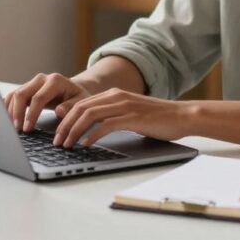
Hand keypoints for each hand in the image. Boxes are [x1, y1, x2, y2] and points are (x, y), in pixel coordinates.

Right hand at [4, 73, 93, 132]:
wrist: (74, 89)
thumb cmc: (77, 97)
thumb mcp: (80, 102)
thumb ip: (70, 106)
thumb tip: (59, 111)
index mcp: (55, 81)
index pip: (38, 98)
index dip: (31, 114)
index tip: (27, 128)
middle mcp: (41, 79)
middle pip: (22, 94)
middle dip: (17, 113)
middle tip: (17, 130)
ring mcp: (32, 82)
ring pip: (15, 94)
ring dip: (11, 111)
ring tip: (13, 127)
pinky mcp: (27, 88)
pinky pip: (13, 96)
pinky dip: (8, 107)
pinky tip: (8, 119)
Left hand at [52, 88, 193, 147]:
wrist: (182, 116)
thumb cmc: (158, 119)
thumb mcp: (131, 114)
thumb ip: (113, 117)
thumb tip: (93, 131)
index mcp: (114, 95)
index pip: (82, 104)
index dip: (66, 118)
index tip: (58, 132)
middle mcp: (116, 97)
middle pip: (80, 108)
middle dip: (65, 125)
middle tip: (57, 141)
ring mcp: (124, 106)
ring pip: (89, 115)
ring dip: (74, 131)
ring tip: (67, 145)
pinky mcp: (132, 118)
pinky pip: (105, 125)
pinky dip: (92, 135)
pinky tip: (86, 145)